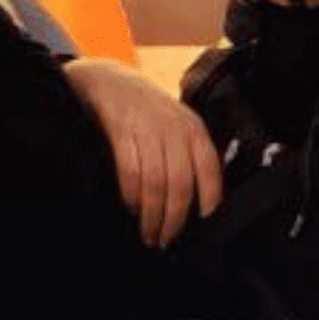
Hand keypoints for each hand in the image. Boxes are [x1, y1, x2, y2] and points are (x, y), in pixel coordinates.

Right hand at [64, 57, 222, 246]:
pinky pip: (130, 172)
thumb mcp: (175, 122)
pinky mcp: (121, 132)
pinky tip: (131, 207)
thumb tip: (197, 198)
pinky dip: (131, 196)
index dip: (209, 200)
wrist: (108, 80)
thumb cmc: (145, 109)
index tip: (204, 223)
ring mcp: (147, 130)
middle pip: (180, 185)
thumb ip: (187, 152)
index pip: (210, 170)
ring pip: (154, 184)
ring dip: (151, 215)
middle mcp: (173, 129)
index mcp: (193, 129)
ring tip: (148, 233)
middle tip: (167, 239)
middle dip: (174, 219)